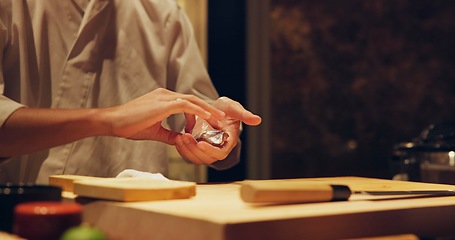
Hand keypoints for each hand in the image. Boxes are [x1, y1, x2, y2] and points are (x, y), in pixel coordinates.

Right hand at [106, 88, 224, 143]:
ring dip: (207, 110)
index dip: (198, 113)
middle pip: (193, 99)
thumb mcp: (154, 131)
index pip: (186, 103)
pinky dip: (198, 111)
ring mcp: (164, 98)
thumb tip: (181, 140)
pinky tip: (207, 118)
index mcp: (163, 99)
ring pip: (192, 100)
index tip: (204, 125)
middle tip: (220, 119)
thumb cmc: (129, 126)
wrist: (113, 122)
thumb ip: (169, 134)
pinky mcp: (163, 104)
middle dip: (208, 109)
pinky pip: (186, 105)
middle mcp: (165, 95)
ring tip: (218, 119)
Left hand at [174, 97, 260, 164]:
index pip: (220, 153)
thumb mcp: (234, 108)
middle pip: (206, 158)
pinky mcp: (197, 149)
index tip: (201, 143)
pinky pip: (188, 155)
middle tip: (186, 138)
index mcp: (228, 142)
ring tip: (180, 138)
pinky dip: (182, 149)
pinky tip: (176, 139)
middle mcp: (217, 149)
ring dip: (186, 150)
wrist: (213, 109)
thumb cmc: (225, 109)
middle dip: (195, 150)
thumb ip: (244, 114)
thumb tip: (257, 120)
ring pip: (196, 158)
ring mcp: (206, 150)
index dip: (211, 151)